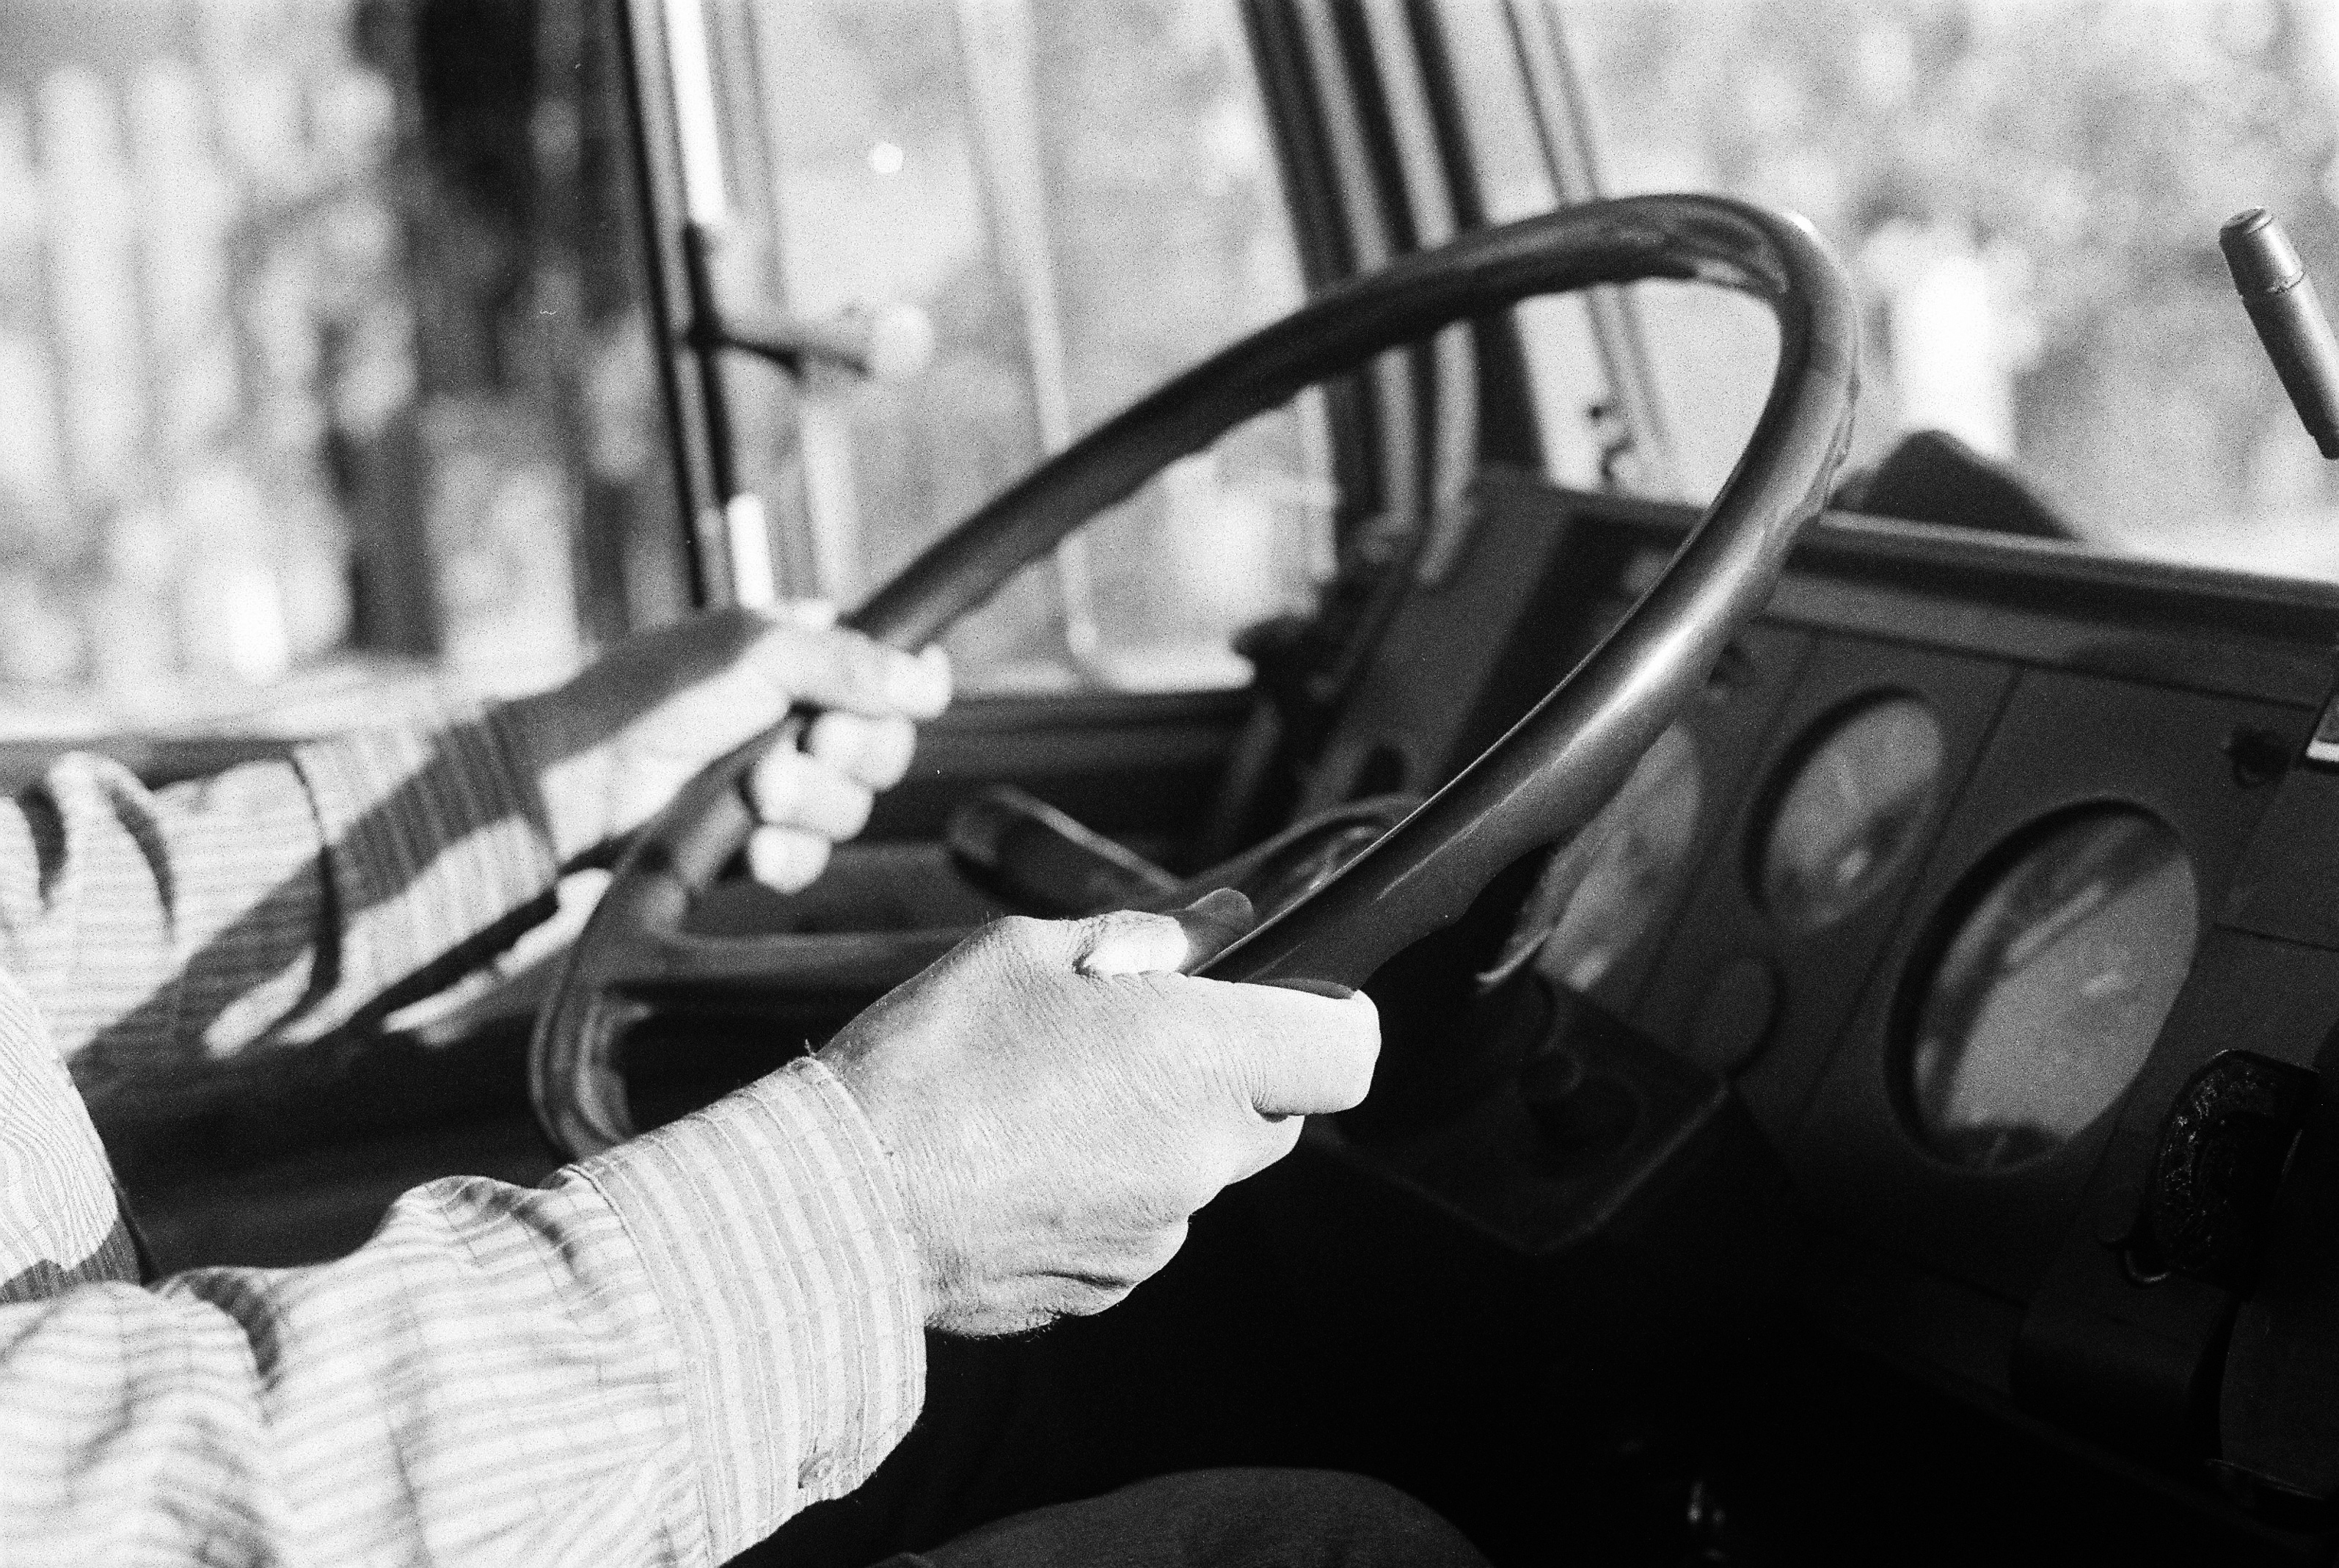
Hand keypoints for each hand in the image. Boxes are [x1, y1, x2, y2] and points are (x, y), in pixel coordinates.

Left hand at [502, 603, 951, 885]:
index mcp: (804, 654)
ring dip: (810, 804)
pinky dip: (785, 855)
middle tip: (809, 743)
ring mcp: (782, 784)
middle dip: (849, 751)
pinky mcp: (757, 843)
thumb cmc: (649, 700)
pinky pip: (809, 859)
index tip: (895, 700)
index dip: (906, 693)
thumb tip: (931, 678)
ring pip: (852, 808)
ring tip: (758, 792)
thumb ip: (848, 661)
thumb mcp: (753, 652)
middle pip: (885, 746)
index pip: (895, 674)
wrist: (576, 786)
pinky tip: (753, 848)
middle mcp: (800, 718)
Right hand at [820, 890, 1379, 1334]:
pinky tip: (1024, 1157)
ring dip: (1156, 1130)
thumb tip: (1218, 923)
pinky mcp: (1108, 1287)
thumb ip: (1146, 939)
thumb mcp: (1030, 950)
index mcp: (1201, 1062)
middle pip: (1276, 1114)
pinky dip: (1106, 1187)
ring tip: (1049, 1098)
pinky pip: (1140, 1221)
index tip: (1301, 1003)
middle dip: (1227, 1072)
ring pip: (1198, 1168)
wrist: (840, 1200)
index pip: (1348, 1053)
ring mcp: (1157, 1234)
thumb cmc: (930, 1059)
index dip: (1335, 1019)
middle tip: (1137, 1036)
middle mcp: (1199, 1158)